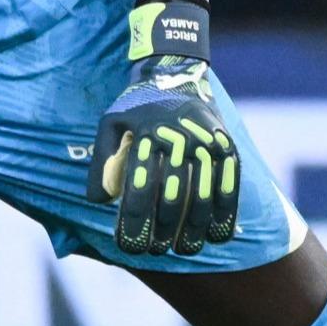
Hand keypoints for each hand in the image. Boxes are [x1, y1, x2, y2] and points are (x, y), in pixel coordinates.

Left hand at [87, 0, 240, 255]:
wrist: (174, 73)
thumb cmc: (135, 108)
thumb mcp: (109, 124)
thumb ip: (102, 161)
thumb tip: (98, 202)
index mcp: (146, 136)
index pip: (138, 189)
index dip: (134, 223)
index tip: (129, 247)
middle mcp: (177, 139)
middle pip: (172, 197)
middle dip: (163, 232)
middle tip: (155, 252)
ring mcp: (205, 141)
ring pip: (202, 196)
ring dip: (194, 230)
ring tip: (185, 251)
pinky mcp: (226, 144)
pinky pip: (229, 184)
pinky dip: (225, 213)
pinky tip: (218, 236)